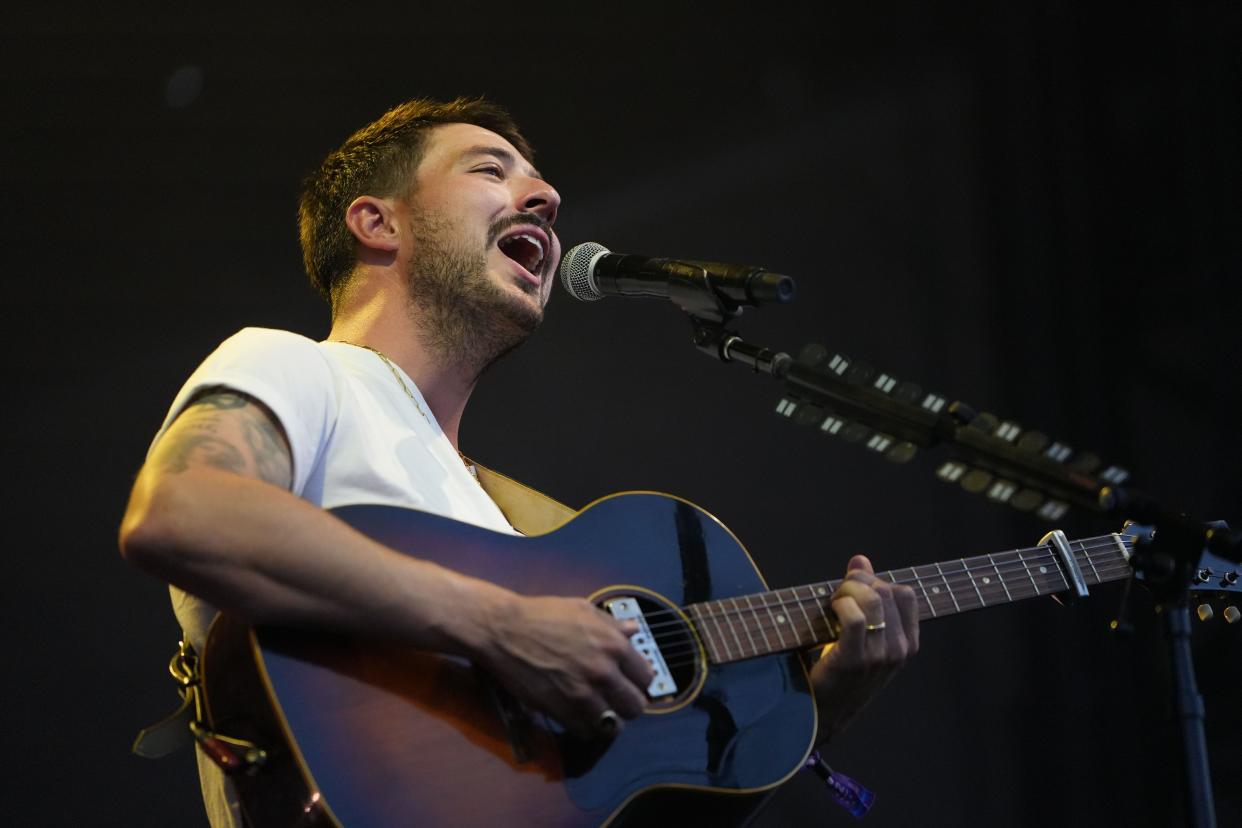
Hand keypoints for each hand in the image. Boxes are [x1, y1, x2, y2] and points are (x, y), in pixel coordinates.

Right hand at [476, 594, 654, 738]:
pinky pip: (586, 732)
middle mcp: (604, 672)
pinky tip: (578, 715)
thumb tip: (633, 631)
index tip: (627, 681)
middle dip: (627, 704)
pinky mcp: (561, 710)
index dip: (637, 680)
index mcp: (614, 645)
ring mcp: (583, 694)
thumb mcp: (583, 610)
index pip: (647, 677)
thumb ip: (612, 624)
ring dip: (607, 720)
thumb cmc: (543, 615)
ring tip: (597, 711)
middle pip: (636, 707)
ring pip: (614, 726)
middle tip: (615, 699)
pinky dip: (585, 727)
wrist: (505, 630)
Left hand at [810, 555, 919, 740]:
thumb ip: (864, 596)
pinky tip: (829, 613)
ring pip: (871, 600)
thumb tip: (860, 559)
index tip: (855, 586)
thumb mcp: (862, 634)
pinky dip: (839, 606)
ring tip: (832, 602)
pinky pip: (854, 618)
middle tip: (837, 593)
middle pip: (886, 591)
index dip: (878, 581)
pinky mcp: (856, 660)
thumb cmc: (840, 670)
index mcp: (908, 643)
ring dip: (846, 591)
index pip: (906, 594)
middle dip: (857, 581)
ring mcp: (881, 657)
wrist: (824, 713)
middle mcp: (900, 650)